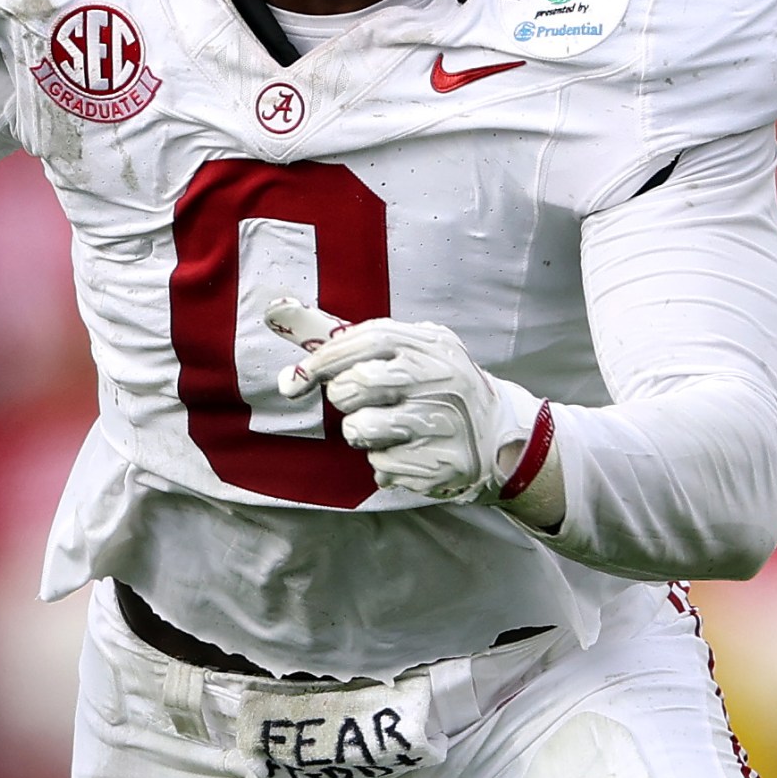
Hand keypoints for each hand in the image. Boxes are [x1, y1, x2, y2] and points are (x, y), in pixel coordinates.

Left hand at [268, 300, 545, 504]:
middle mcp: (441, 380)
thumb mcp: (406, 349)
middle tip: (356, 401)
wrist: (499, 437)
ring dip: (361, 433)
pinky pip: (380, 466)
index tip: (294, 379)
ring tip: (384, 428)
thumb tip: (277, 310)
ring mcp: (444, 424)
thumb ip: (343, 336)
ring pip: (362, 429)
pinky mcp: (442, 464)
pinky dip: (382, 463)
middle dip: (343, 397)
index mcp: (431, 345)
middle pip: (359, 386)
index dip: (324, 359)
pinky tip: (406, 453)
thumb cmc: (434, 386)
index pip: (368, 340)